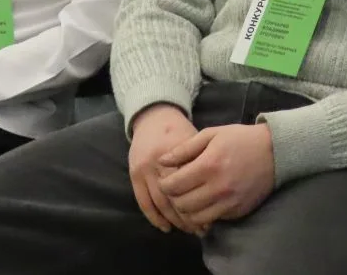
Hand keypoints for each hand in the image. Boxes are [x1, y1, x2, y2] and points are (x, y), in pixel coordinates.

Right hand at [128, 104, 202, 234]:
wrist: (153, 117)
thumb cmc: (180, 130)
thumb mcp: (195, 139)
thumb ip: (200, 162)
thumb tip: (212, 192)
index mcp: (175, 152)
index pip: (187, 185)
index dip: (199, 202)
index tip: (211, 216)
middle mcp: (157, 162)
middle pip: (173, 197)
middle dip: (187, 216)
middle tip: (201, 229)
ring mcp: (143, 169)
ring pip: (159, 203)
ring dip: (173, 220)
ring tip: (188, 230)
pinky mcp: (134, 174)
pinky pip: (143, 202)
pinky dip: (154, 217)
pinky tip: (166, 227)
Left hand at [158, 124, 275, 226]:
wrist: (275, 152)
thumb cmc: (240, 139)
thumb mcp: (211, 134)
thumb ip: (184, 149)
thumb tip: (162, 161)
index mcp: (208, 165)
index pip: (174, 185)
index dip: (164, 184)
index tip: (165, 180)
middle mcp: (217, 187)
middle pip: (181, 204)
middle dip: (173, 198)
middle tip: (175, 189)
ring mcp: (228, 202)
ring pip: (194, 218)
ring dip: (186, 210)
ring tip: (187, 198)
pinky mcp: (237, 211)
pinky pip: (211, 220)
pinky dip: (203, 215)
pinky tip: (203, 203)